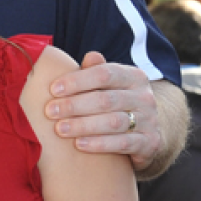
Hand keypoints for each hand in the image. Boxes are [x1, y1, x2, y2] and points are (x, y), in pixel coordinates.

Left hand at [44, 52, 159, 172]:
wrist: (147, 132)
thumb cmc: (116, 102)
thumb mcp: (109, 85)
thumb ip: (97, 71)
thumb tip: (91, 56)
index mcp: (134, 76)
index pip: (104, 74)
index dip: (77, 81)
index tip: (53, 89)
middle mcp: (145, 97)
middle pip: (105, 99)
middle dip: (74, 105)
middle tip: (50, 111)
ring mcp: (150, 121)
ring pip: (113, 122)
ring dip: (83, 126)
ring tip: (60, 129)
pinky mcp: (150, 143)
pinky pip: (122, 143)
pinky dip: (99, 144)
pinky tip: (79, 144)